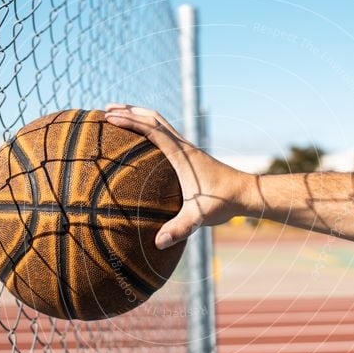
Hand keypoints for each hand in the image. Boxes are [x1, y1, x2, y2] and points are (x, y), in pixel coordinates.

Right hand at [105, 104, 252, 248]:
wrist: (246, 193)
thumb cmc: (223, 202)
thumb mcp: (199, 217)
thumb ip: (180, 229)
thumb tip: (159, 243)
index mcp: (181, 155)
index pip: (151, 130)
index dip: (129, 121)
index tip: (109, 117)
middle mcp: (183, 146)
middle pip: (153, 118)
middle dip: (129, 110)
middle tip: (107, 109)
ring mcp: (187, 149)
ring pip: (160, 122)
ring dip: (140, 115)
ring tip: (120, 114)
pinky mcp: (190, 155)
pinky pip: (166, 133)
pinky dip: (150, 127)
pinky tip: (142, 138)